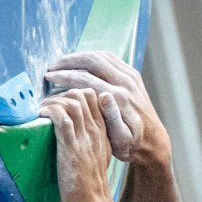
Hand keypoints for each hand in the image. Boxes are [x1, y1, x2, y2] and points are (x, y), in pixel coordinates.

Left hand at [39, 90, 116, 201]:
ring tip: (41, 109)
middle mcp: (96, 131)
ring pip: (71, 102)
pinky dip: (48, 111)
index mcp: (103, 132)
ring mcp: (84, 138)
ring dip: (52, 101)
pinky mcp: (71, 146)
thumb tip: (74, 131)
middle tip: (47, 104)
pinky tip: (40, 115)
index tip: (59, 101)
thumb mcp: (98, 157)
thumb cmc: (90, 185)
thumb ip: (91, 141)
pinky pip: (60, 117)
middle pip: (82, 94)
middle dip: (60, 93)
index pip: (93, 97)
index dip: (74, 93)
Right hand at [43, 50, 167, 165]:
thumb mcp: (120, 140)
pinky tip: (80, 63)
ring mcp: (131, 77)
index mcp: (119, 98)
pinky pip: (109, 58)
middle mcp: (126, 83)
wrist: (153, 141)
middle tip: (51, 67)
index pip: (85, 79)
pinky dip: (92, 57)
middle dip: (68, 62)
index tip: (48, 77)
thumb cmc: (131, 145)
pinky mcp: (133, 75)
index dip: (64, 76)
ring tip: (62, 64)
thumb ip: (111, 119)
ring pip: (100, 56)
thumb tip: (103, 96)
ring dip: (78, 57)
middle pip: (92, 61)